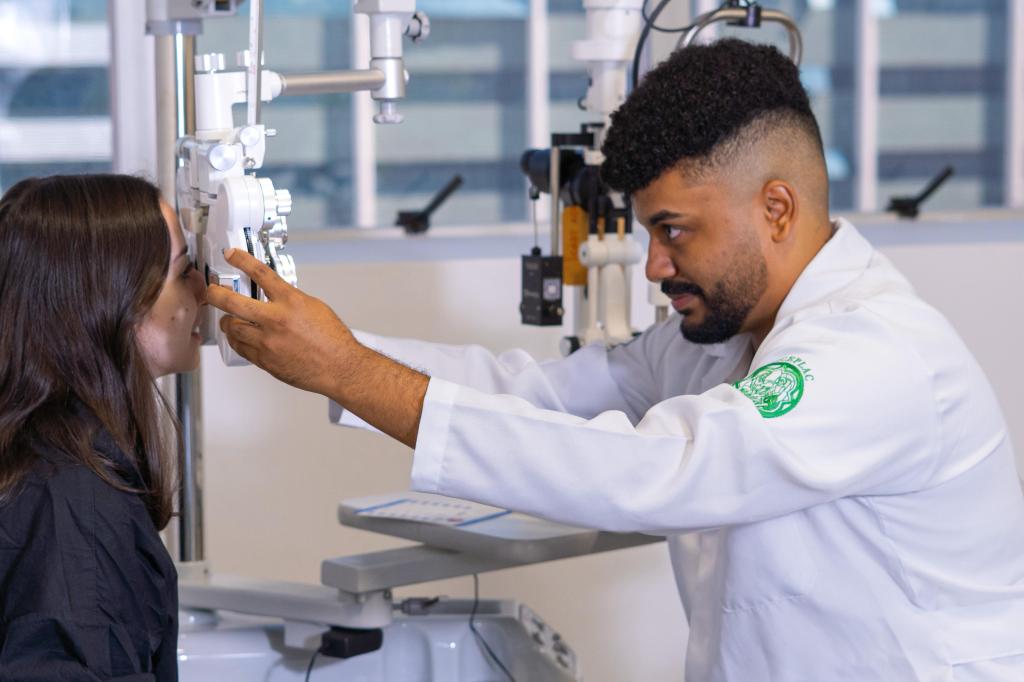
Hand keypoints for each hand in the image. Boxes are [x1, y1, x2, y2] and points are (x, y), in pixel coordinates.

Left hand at [206, 248, 356, 396]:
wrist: (340, 367)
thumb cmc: (332, 340)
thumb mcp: (314, 307)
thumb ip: (290, 299)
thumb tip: (275, 295)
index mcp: (291, 302)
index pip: (260, 273)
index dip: (241, 260)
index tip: (231, 254)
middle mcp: (276, 320)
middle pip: (232, 302)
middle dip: (215, 293)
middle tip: (212, 291)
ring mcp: (268, 341)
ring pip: (232, 327)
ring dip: (226, 321)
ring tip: (227, 319)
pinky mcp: (265, 360)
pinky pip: (241, 348)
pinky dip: (237, 340)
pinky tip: (239, 337)